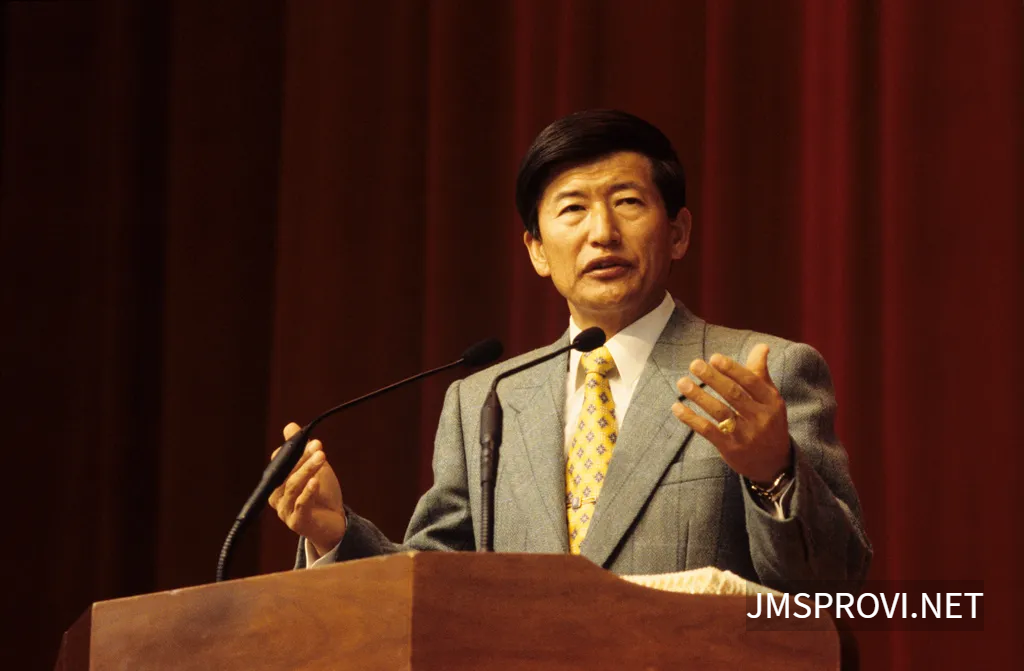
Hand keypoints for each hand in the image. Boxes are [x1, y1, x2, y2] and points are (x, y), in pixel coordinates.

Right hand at [267, 422, 345, 555]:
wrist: (335, 524)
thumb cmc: (322, 494)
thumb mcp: (314, 468)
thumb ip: (300, 450)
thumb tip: (290, 426)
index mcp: (277, 482)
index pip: (280, 462)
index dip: (294, 450)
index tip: (313, 441)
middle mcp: (276, 497)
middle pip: (286, 473)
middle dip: (302, 458)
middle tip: (318, 446)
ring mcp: (285, 511)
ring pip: (293, 487)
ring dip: (307, 470)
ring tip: (321, 458)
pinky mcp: (296, 522)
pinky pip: (300, 505)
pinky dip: (307, 492)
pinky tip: (316, 481)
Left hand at [671, 344, 791, 482]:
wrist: (774, 463)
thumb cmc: (768, 422)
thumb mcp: (770, 399)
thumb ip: (760, 373)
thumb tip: (761, 346)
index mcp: (771, 401)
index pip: (751, 382)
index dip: (732, 369)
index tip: (714, 358)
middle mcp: (760, 417)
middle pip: (734, 395)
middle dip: (713, 378)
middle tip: (694, 364)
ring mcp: (745, 434)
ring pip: (720, 412)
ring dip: (699, 396)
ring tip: (682, 382)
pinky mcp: (730, 448)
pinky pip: (708, 430)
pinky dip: (691, 419)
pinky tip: (677, 407)